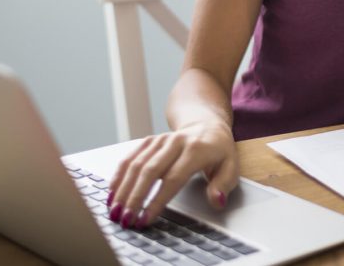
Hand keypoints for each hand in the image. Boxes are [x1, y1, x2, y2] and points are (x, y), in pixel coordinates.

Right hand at [105, 120, 238, 228]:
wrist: (206, 123)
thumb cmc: (218, 150)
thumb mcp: (231, 166)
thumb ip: (223, 185)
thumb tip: (217, 201)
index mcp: (196, 149)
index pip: (173, 178)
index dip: (157, 200)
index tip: (145, 219)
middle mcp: (175, 142)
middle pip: (150, 171)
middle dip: (135, 197)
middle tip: (125, 220)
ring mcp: (160, 140)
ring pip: (136, 164)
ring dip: (123, 189)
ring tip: (114, 211)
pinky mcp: (149, 141)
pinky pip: (130, 157)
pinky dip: (119, 175)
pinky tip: (112, 192)